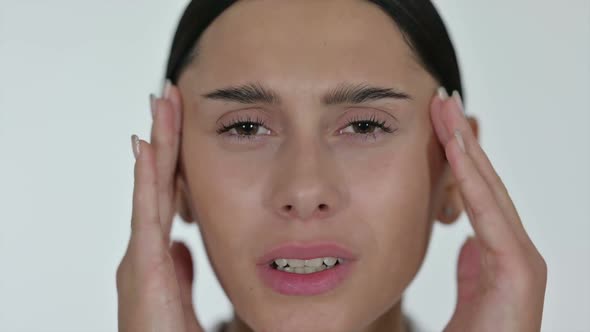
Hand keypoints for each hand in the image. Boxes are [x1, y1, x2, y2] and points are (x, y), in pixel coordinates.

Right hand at [116, 82, 203, 331]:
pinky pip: (147, 213)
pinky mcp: (143, 266)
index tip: (178, 121)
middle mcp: (144, 249)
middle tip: (168, 95)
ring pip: (151, 188)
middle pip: (158, 181)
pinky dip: (147, 179)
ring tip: (160, 105)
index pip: (168, 193)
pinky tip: (147, 147)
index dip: (173, 157)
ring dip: (157, 143)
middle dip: (164, 136)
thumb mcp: (180, 295)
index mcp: (156, 254)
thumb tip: (184, 247)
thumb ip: (182, 271)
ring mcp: (140, 255)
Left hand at [431, 88, 546, 331]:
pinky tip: (456, 150)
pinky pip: (490, 215)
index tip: (437, 121)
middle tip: (441, 99)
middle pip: (485, 182)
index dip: (459, 155)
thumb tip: (468, 240)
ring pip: (489, 190)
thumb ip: (470, 268)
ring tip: (446, 111)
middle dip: (462, 139)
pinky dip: (473, 179)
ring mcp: (521, 259)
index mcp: (500, 254)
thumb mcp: (467, 291)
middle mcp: (514, 250)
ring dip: (467, 148)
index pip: (476, 193)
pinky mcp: (520, 271)